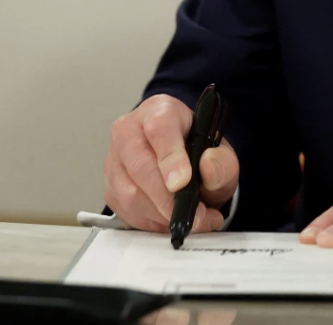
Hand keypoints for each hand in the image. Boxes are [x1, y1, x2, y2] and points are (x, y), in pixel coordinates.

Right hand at [104, 93, 238, 233]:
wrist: (182, 161)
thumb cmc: (198, 153)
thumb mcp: (221, 154)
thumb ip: (222, 162)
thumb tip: (209, 168)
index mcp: (160, 111)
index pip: (160, 129)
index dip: (170, 157)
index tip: (183, 182)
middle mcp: (130, 131)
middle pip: (140, 165)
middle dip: (168, 198)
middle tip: (194, 215)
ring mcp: (114, 160)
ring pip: (130, 193)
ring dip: (162, 214)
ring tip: (190, 219)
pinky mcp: (110, 187)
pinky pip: (126, 211)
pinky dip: (151, 222)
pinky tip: (170, 219)